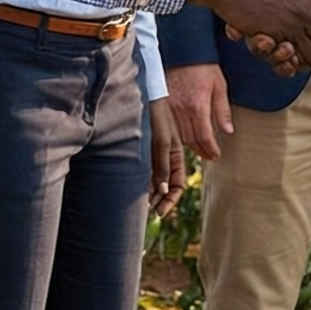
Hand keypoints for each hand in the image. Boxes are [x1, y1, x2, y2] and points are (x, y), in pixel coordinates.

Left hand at [148, 99, 189, 215]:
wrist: (142, 95)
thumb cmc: (156, 114)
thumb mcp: (162, 140)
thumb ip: (163, 164)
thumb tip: (164, 189)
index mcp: (175, 154)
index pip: (177, 183)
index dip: (171, 199)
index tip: (161, 211)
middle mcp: (165, 156)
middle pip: (166, 185)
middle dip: (161, 201)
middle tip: (152, 214)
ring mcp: (152, 153)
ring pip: (154, 180)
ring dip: (150, 194)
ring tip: (142, 207)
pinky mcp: (141, 148)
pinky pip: (143, 171)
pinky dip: (140, 183)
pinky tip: (133, 190)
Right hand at [165, 63, 232, 160]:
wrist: (182, 50)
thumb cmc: (203, 66)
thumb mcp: (220, 86)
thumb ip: (223, 111)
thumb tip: (228, 131)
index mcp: (198, 106)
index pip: (204, 137)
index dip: (211, 149)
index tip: (216, 154)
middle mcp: (181, 110)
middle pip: (191, 140)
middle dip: (201, 150)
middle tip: (210, 154)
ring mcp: (169, 108)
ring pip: (179, 136)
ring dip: (190, 145)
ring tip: (199, 148)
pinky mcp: (161, 104)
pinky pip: (169, 126)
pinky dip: (178, 135)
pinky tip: (185, 136)